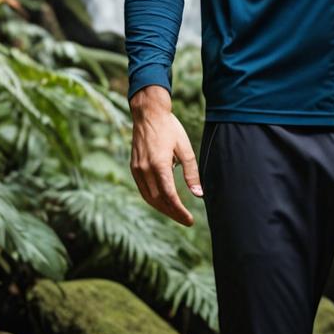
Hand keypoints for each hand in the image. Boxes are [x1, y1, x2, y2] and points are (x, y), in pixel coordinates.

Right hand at [129, 85, 202, 225]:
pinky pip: (143, 189)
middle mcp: (145, 169)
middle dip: (172, 213)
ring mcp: (137, 169)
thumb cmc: (170, 128)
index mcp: (159, 165)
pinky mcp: (134, 167)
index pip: (169, 196)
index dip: (179, 211)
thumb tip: (199, 194)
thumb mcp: (185, 148)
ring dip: (162, 208)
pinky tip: (163, 201)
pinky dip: (153, 199)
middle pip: (158, 200)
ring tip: (176, 213)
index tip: (190, 220)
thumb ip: (192, 172)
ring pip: (148, 197)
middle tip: (186, 220)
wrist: (148, 113)